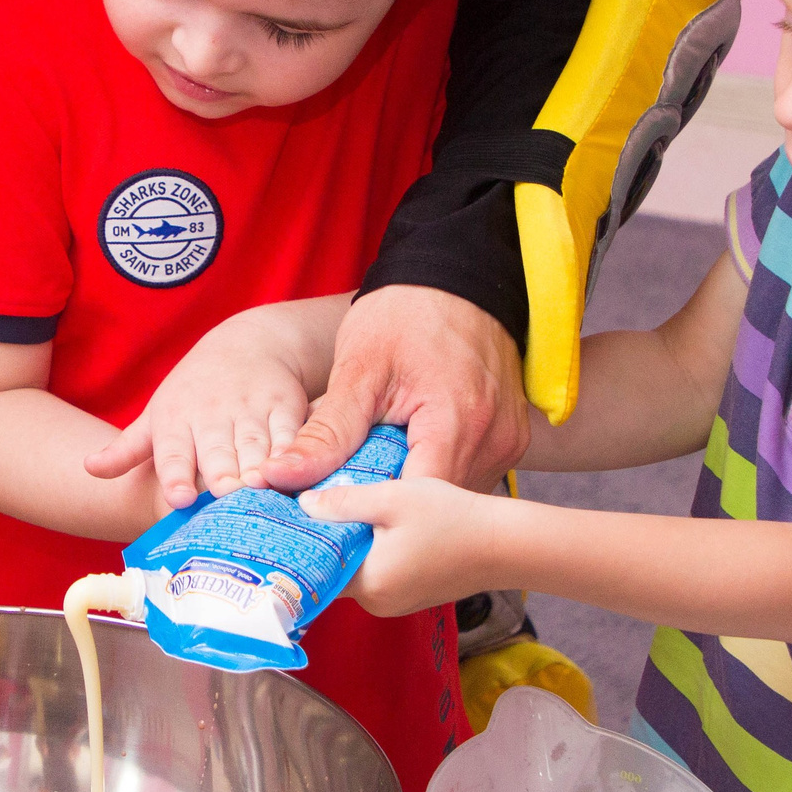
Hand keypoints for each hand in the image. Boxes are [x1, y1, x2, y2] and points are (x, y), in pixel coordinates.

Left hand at [84, 299, 325, 507]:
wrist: (249, 343)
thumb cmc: (193, 391)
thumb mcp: (156, 416)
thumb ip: (126, 450)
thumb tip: (87, 469)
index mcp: (176, 420)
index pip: (174, 454)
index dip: (178, 476)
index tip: (180, 499)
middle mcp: (212, 414)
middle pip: (218, 455)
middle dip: (223, 479)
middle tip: (228, 503)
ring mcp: (251, 410)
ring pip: (256, 449)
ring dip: (261, 474)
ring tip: (263, 496)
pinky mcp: (286, 407)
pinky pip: (291, 437)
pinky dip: (295, 458)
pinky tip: (298, 479)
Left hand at [253, 286, 530, 493]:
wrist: (457, 276)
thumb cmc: (404, 315)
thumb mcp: (359, 369)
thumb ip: (326, 432)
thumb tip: (279, 476)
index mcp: (456, 423)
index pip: (413, 502)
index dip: (371, 514)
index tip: (333, 514)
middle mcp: (493, 439)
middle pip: (434, 504)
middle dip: (389, 502)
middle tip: (346, 487)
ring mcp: (508, 440)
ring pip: (453, 494)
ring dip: (414, 488)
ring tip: (377, 466)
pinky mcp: (512, 437)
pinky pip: (470, 473)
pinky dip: (437, 471)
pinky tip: (410, 453)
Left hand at [299, 476, 497, 616]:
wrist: (506, 544)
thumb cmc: (454, 519)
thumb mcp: (392, 497)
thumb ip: (343, 501)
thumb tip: (302, 504)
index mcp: (368, 584)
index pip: (315, 568)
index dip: (299, 540)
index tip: (283, 516)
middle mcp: (377, 603)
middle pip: (333, 568)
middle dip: (323, 537)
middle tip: (306, 502)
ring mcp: (395, 602)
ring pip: (355, 568)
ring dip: (347, 541)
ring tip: (336, 506)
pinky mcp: (410, 594)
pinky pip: (376, 571)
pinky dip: (369, 549)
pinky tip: (371, 522)